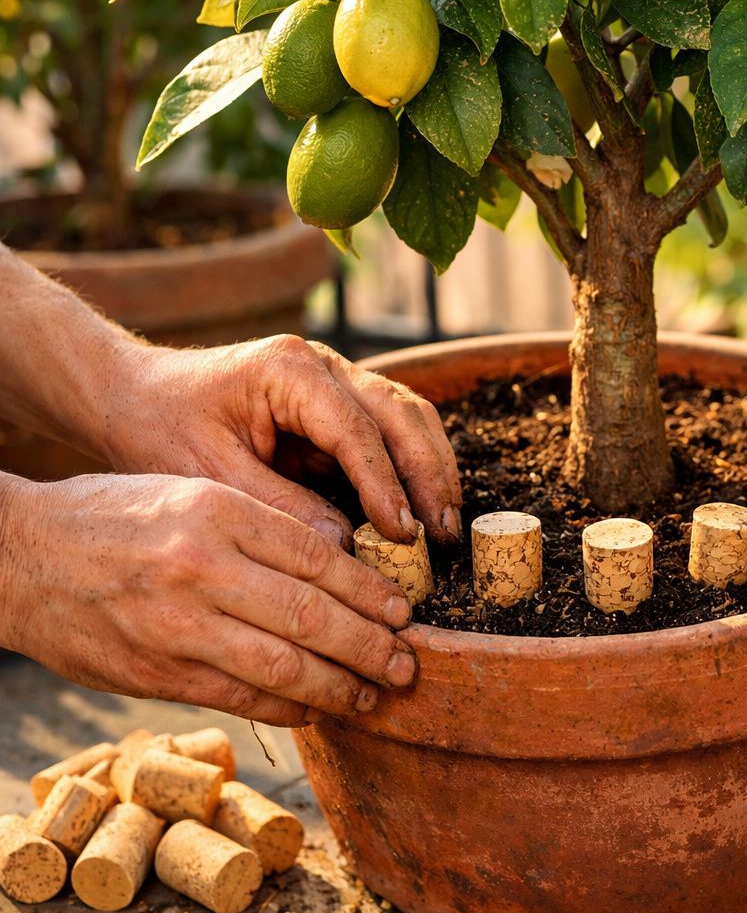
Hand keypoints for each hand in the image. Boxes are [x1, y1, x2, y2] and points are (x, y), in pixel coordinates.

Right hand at [0, 473, 417, 725]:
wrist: (17, 555)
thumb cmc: (113, 517)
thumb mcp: (191, 492)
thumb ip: (261, 528)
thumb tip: (341, 568)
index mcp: (218, 511)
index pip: (320, 557)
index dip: (370, 592)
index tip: (402, 611)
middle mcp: (201, 567)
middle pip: (312, 616)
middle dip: (372, 646)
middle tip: (408, 662)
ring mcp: (177, 625)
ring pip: (283, 666)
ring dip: (341, 687)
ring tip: (376, 693)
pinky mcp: (156, 672)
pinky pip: (240, 697)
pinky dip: (289, 707)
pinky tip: (319, 708)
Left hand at [103, 335, 460, 546]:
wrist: (133, 397)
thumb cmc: (160, 428)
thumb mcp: (210, 473)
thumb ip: (278, 505)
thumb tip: (346, 546)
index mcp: (289, 369)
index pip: (356, 430)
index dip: (386, 484)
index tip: (404, 535)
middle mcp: (324, 365)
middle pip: (401, 415)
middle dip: (429, 475)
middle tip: (445, 534)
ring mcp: (337, 380)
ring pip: (409, 417)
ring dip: (433, 470)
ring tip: (447, 526)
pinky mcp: (338, 405)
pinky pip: (393, 431)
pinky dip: (415, 467)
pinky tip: (426, 508)